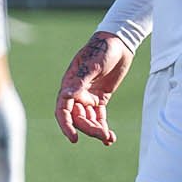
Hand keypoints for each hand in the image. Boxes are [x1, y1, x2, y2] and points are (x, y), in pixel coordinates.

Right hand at [55, 31, 132, 145]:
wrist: (118, 43)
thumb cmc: (102, 50)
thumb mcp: (92, 65)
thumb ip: (80, 81)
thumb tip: (67, 95)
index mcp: (69, 85)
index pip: (63, 110)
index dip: (66, 125)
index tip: (74, 138)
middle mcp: (76, 94)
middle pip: (78, 118)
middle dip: (88, 128)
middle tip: (102, 135)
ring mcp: (88, 97)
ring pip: (89, 120)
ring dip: (97, 130)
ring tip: (109, 138)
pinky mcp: (100, 99)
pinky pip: (99, 117)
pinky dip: (103, 127)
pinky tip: (109, 138)